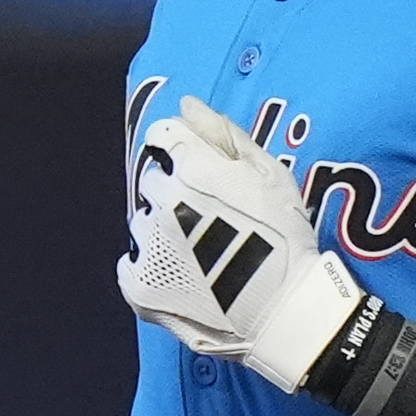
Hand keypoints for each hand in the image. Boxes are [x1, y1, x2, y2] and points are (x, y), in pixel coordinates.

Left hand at [116, 99, 363, 390]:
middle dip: (175, 192)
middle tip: (212, 220)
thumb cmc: (284, 237)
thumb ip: (223, 134)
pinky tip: (185, 277)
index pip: (163, 137)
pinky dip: (151, 268)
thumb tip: (186, 105)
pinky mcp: (139, 285)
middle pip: (154, 181)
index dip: (183, 151)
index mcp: (191, 166)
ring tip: (203, 254)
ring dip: (163, 231)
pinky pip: (131, 265)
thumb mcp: (268, 173)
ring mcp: (148, 244)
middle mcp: (162, 199)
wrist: (281, 310)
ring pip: (143, 223)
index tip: (203, 172)